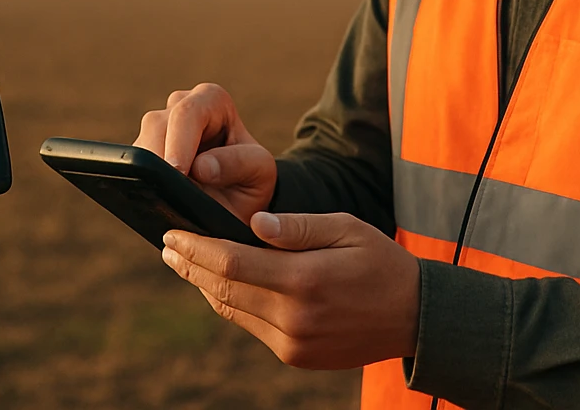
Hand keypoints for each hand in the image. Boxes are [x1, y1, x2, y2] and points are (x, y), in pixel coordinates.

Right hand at [134, 82, 275, 221]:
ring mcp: (158, 128)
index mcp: (212, 100)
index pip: (188, 113)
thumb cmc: (250, 178)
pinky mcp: (143, 152)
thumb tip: (201, 166)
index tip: (178, 173)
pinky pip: (132, 165)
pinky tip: (150, 200)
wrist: (237, 199)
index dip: (179, 142)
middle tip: (164, 192)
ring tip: (161, 199)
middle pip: (157, 125)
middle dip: (159, 159)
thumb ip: (238, 164)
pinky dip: (140, 183)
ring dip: (147, 173)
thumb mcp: (259, 171)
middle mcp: (181, 106)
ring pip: (140, 145)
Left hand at [161, 211, 420, 369]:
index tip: (172, 232)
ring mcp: (292, 342)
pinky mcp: (294, 355)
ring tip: (184, 261)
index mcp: (305, 279)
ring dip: (205, 285)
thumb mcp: (347, 229)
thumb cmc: (379, 261)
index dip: (196, 248)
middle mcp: (293, 316)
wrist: (414, 317)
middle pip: (223, 289)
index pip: (232, 262)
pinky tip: (220, 284)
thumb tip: (253, 223)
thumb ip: (298, 227)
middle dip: (191, 265)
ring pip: (232, 310)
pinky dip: (231, 303)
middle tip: (165, 244)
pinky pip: (250, 326)